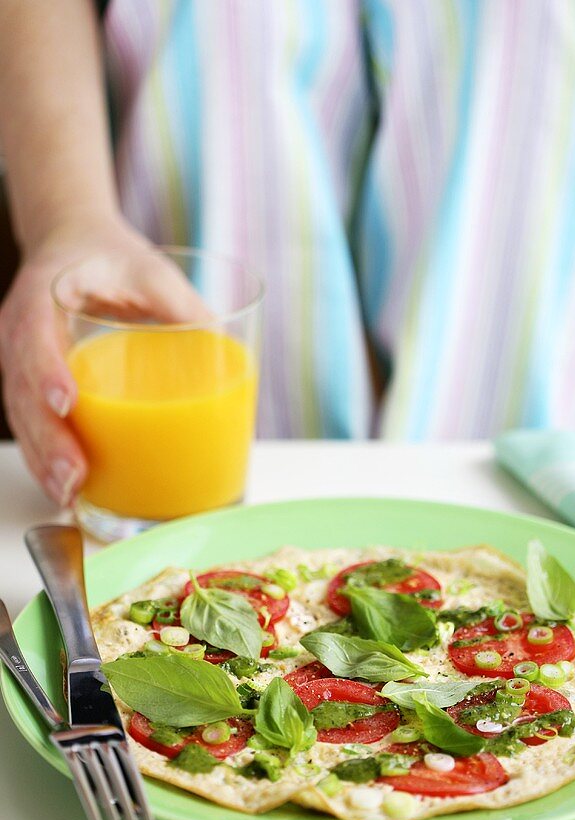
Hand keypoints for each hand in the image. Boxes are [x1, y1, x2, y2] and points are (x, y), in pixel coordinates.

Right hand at [0, 218, 208, 504]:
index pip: (33, 332)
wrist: (72, 244)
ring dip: (44, 460)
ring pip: (22, 416)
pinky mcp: (31, 386)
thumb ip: (183, 304)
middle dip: (48, 438)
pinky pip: (31, 425)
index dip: (44, 367)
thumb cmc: (111, 257)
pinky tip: (67, 491)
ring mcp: (21, 361)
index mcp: (44, 293)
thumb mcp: (150, 269)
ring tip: (70, 495)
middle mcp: (21, 330)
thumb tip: (227, 351)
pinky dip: (46, 459)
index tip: (64, 401)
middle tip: (75, 475)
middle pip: (22, 389)